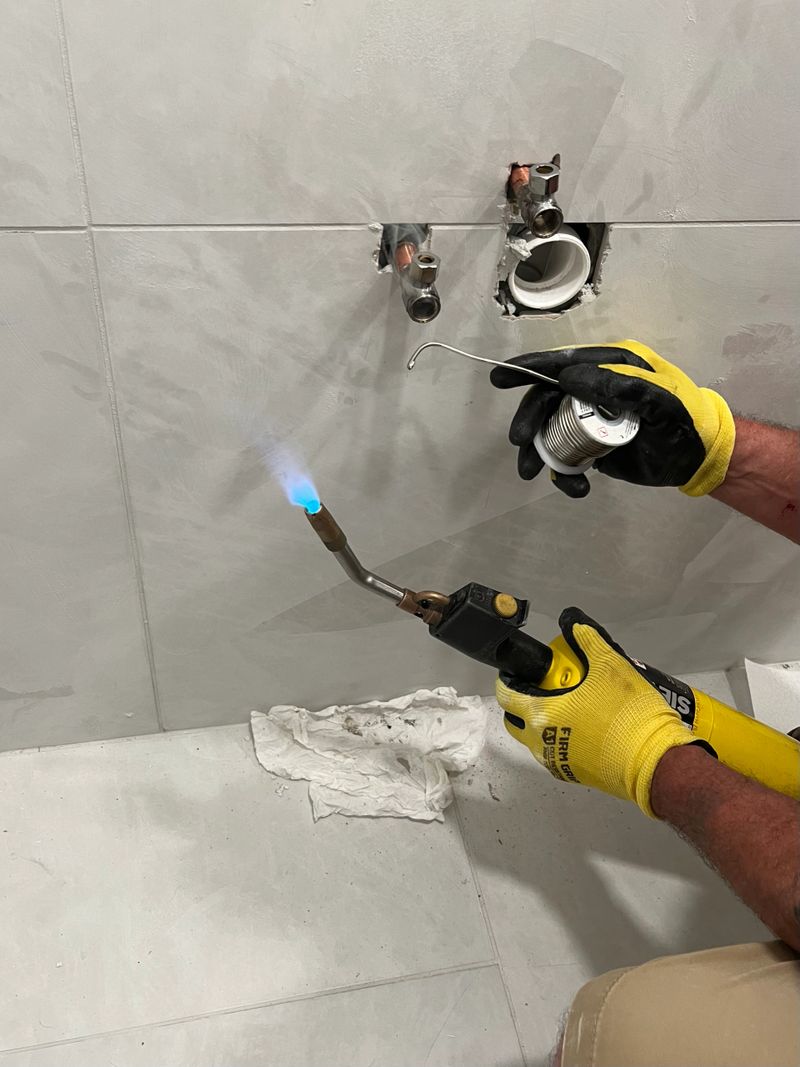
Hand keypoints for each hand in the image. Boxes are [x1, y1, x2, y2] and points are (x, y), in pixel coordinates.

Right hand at [490, 340, 734, 497]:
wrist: (699, 458)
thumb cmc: (683, 422)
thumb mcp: (656, 401)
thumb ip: (617, 386)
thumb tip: (567, 378)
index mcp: (610, 368)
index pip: (562, 364)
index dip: (529, 369)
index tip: (499, 378)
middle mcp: (595, 390)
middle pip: (547, 400)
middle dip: (529, 421)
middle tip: (519, 442)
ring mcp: (591, 419)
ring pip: (550, 431)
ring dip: (539, 453)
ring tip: (534, 473)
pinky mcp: (592, 446)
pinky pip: (566, 458)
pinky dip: (564, 475)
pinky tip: (577, 487)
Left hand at [497, 607, 694, 815]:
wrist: (654, 762)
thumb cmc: (627, 712)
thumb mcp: (610, 666)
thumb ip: (587, 640)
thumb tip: (571, 620)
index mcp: (542, 714)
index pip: (506, 695)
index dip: (508, 680)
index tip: (521, 671)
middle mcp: (540, 742)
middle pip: (515, 720)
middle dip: (522, 702)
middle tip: (545, 688)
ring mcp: (556, 763)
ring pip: (535, 740)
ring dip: (542, 722)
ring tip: (568, 706)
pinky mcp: (573, 777)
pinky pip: (555, 754)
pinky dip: (560, 739)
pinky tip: (584, 727)